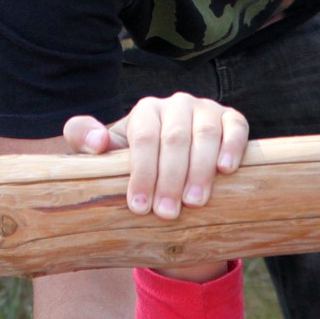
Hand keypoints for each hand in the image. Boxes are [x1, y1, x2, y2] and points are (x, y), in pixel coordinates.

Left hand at [64, 94, 249, 219]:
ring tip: (194, 202)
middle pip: (174, 139)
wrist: (176, 168)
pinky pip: (235, 128)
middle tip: (166, 213)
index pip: (144, 139)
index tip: (139, 206)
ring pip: (204, 135)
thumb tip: (98, 141)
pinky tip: (226, 171)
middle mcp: (176, 105)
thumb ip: (84, 139)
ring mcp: (206, 110)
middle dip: (169, 178)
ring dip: (200, 170)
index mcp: (146, 111)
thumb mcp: (106, 154)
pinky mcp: (231, 120)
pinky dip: (232, 147)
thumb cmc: (139, 165)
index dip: (142, 172)